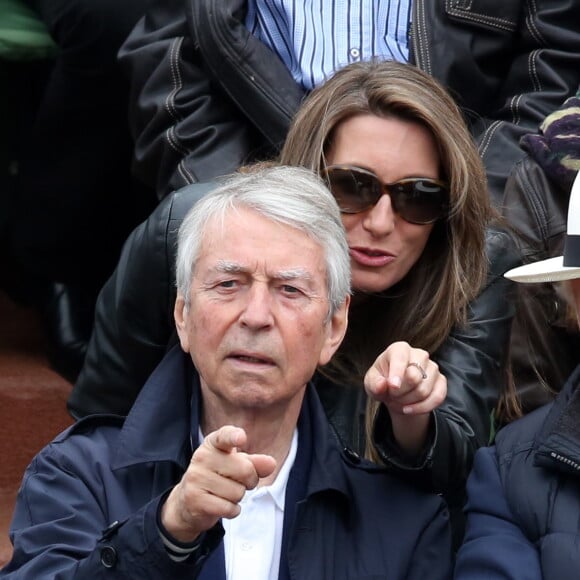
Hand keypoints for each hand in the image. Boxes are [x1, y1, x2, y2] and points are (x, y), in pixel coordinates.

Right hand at [160, 425, 276, 542]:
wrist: (187, 501)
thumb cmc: (218, 477)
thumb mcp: (237, 465)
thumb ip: (255, 463)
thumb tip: (271, 463)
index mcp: (213, 443)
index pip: (225, 436)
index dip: (234, 436)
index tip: (241, 438)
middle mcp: (202, 457)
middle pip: (245, 470)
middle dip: (249, 481)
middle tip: (238, 482)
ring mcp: (196, 478)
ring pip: (237, 492)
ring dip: (238, 498)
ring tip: (225, 494)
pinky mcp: (194, 499)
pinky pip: (228, 508)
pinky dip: (232, 510)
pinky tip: (222, 505)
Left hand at [365, 341, 446, 414]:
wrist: (395, 391)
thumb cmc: (382, 381)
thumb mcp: (371, 382)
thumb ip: (374, 383)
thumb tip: (382, 385)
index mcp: (400, 349)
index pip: (401, 358)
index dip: (397, 373)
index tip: (392, 387)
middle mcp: (419, 355)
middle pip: (414, 377)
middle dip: (399, 393)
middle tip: (391, 396)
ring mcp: (433, 367)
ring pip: (423, 390)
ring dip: (408, 402)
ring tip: (398, 401)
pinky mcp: (442, 381)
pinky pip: (437, 398)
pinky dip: (421, 408)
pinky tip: (409, 409)